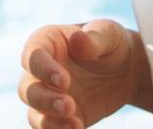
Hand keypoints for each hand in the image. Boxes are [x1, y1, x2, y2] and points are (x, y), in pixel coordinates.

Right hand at [18, 20, 152, 128]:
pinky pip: (49, 128)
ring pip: (34, 112)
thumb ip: (94, 37)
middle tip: (69, 106)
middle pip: (27, 88)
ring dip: (49, 121)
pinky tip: (77, 128)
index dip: (43, 69)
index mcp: (46, 42)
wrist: (125, 70)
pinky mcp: (59, 117)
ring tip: (75, 124)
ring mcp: (48, 95)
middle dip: (44, 100)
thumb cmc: (112, 44)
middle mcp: (40, 70)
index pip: (33, 56)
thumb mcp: (108, 33)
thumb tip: (77, 39)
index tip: (64, 81)